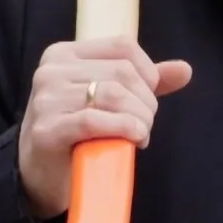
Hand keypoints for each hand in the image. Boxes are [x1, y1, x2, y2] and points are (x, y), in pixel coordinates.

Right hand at [17, 35, 191, 220]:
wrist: (38, 176)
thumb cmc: (75, 134)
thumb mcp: (106, 100)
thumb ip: (143, 83)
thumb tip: (185, 69)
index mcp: (63, 54)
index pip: (123, 46)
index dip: (148, 72)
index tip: (147, 100)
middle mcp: (51, 71)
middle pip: (122, 72)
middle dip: (146, 102)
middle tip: (145, 126)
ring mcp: (46, 100)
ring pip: (113, 95)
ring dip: (140, 119)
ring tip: (139, 135)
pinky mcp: (46, 130)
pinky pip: (94, 121)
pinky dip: (124, 129)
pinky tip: (134, 140)